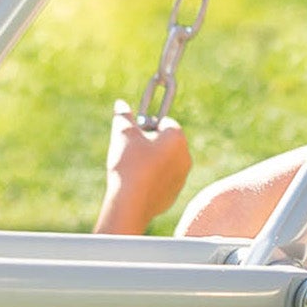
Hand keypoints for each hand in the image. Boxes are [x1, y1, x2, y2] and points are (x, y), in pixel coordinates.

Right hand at [103, 100, 191, 225]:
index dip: (147, 127)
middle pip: (166, 142)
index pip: (165, 122)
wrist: (131, 203)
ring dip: (152, 162)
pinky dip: (152, 180)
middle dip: (150, 144)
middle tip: (131, 151)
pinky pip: (163, 181)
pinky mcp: (174, 193)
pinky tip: (137, 184)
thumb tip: (120, 104)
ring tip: (132, 168)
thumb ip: (123, 117)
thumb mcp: (123, 135)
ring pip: (165, 162)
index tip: (135, 134)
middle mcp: (185, 155)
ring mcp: (182, 176)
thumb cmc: (128, 164)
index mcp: (177, 137)